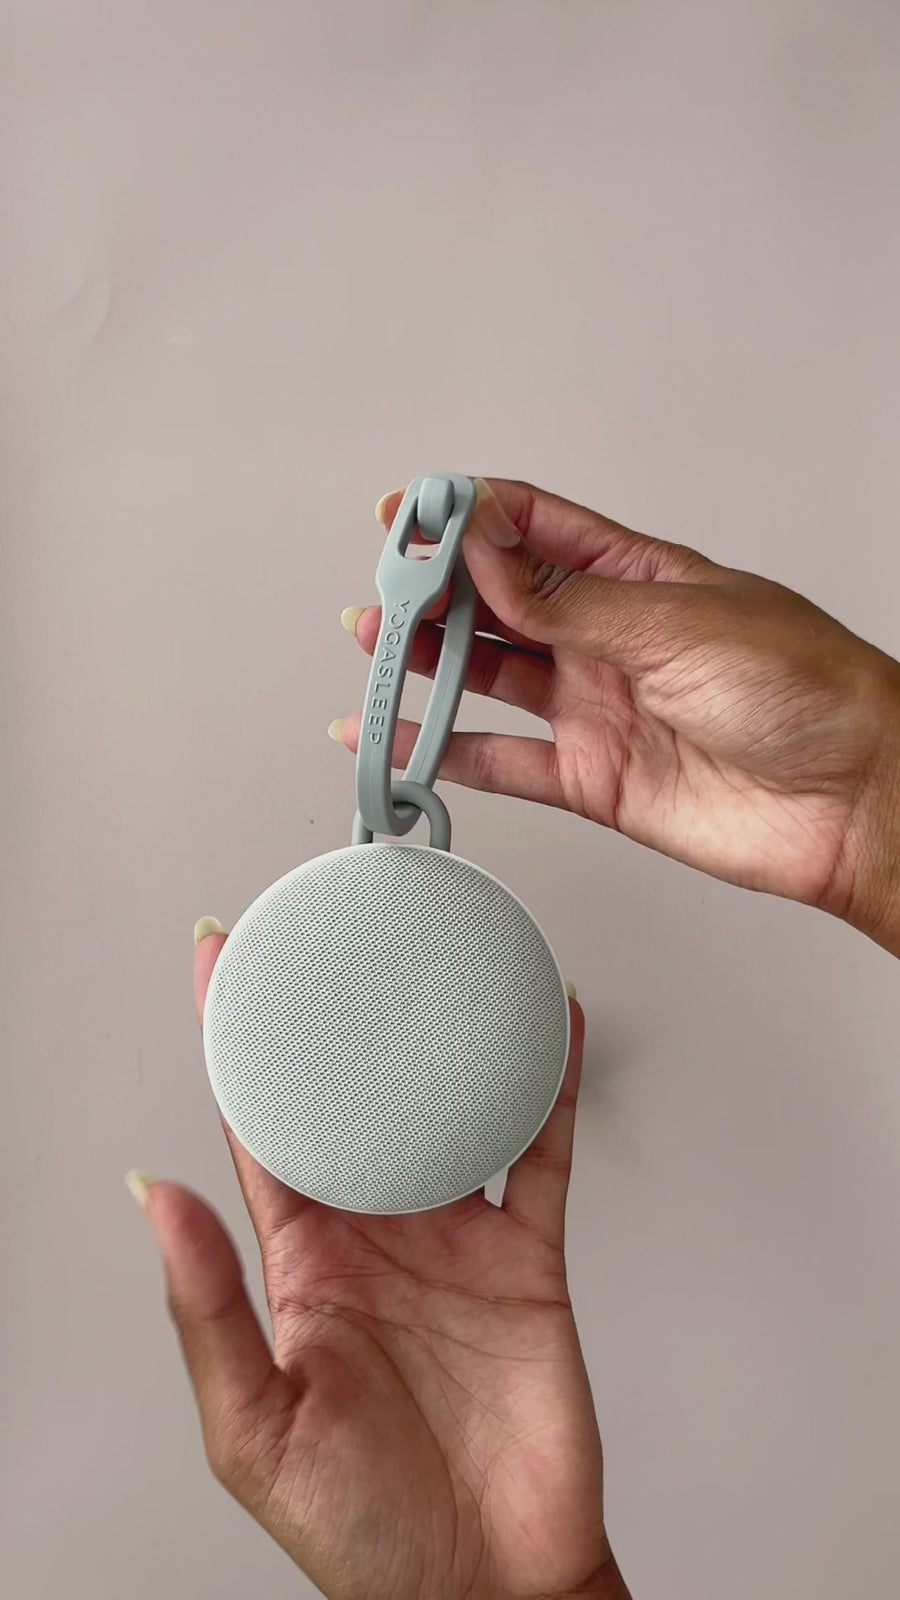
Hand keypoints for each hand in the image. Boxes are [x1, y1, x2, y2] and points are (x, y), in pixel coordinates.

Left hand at [130, 930, 629, 1599]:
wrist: (489, 1590)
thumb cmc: (364, 1536)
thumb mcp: (257, 1429)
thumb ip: (207, 1309)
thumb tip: (150, 1193)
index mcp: (301, 1262)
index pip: (259, 1123)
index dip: (236, 1038)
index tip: (220, 959)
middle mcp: (375, 1232)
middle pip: (352, 1092)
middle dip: (336, 1008)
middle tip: (328, 921)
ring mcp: (454, 1238)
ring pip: (445, 1104)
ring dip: (439, 1031)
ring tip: (434, 950)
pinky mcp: (527, 1258)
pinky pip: (540, 1151)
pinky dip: (547, 1085)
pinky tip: (547, 1026)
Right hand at [337, 480, 899, 955]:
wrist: (851, 801)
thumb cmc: (805, 691)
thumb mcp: (677, 622)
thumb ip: (570, 600)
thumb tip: (485, 553)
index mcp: (638, 577)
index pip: (533, 529)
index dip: (467, 517)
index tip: (409, 515)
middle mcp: (610, 638)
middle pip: (499, 602)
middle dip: (434, 590)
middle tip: (380, 587)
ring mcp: (597, 707)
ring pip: (490, 677)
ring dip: (427, 662)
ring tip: (370, 644)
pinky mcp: (593, 779)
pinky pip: (502, 762)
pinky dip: (446, 753)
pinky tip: (402, 739)